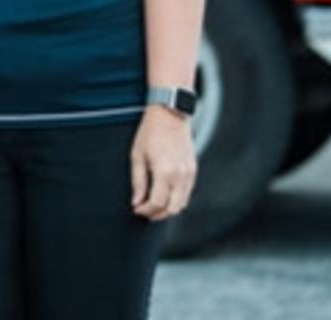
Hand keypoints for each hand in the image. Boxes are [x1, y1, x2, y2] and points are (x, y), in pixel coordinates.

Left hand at [130, 106, 197, 220]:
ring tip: (154, 207)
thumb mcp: (137, 155)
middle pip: (172, 208)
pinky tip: (165, 196)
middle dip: (157, 215)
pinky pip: (187, 193)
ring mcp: (189, 173)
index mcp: (164, 171)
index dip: (146, 211)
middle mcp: (180, 175)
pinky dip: (177, 200)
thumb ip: (138, 182)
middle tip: (145, 213)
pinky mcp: (193, 170)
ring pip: (182, 204)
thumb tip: (136, 202)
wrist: (170, 115)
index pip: (157, 203)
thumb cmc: (150, 133)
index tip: (136, 210)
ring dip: (168, 209)